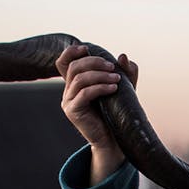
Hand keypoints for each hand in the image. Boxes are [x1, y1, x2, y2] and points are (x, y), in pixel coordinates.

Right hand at [56, 44, 138, 182]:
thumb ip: (125, 71)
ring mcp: (68, 101)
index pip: (63, 62)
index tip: (86, 48)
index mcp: (76, 83)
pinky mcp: (73, 111)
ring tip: (117, 80)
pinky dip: (100, 87)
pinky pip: (84, 93)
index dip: (71, 52)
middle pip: (74, 67)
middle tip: (113, 68)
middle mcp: (68, 91)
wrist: (115, 139)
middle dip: (94, 63)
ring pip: (79, 79)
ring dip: (100, 75)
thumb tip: (122, 56)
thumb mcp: (124, 88)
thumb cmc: (118, 112)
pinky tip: (114, 89)